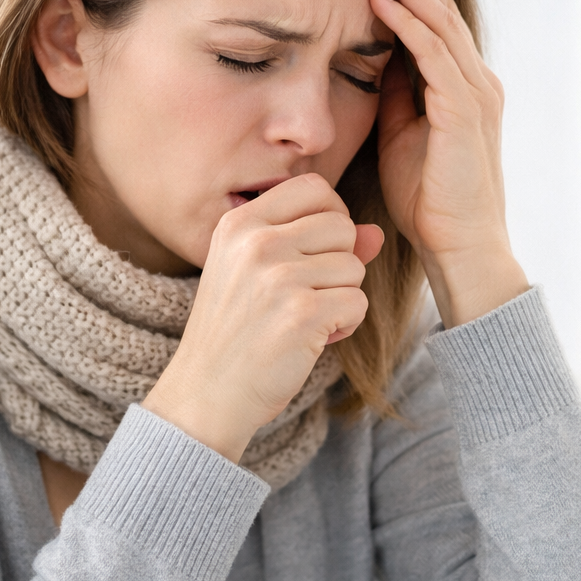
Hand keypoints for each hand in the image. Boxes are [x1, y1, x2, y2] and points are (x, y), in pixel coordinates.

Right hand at [144, 175, 384, 462]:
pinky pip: (358, 303)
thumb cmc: (237, 331)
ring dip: (342, 297)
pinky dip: (346, 325)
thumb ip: (317, 245)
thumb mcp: (262, 274)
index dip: (331, 216)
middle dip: (339, 262)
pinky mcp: (302, 313)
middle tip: (308, 294)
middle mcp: (256, 243)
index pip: (314, 187)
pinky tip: (313, 338)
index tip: (318, 250)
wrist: (205, 393)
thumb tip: (375, 232)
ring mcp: (278, 277)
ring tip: (305, 318)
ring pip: (355, 266)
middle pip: (342, 226)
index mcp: (239, 223)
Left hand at [369, 0, 527, 325]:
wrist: (459, 247)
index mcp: (465, 90)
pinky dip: (408, 25)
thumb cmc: (430, 202)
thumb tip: (373, 59)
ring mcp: (476, 96)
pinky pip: (435, 56)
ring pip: (441, 26)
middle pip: (444, 14)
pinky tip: (383, 1)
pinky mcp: (465, 112)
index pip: (439, 26)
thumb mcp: (403, 136)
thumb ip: (396, 96)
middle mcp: (478, 84)